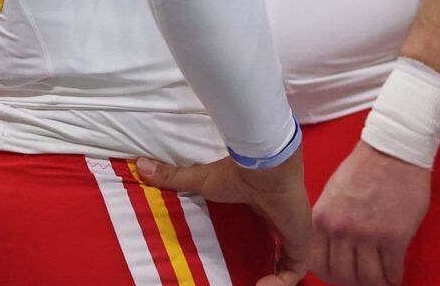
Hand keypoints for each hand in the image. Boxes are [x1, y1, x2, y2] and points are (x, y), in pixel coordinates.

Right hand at [136, 151, 310, 285]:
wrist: (265, 167)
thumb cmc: (237, 173)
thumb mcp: (200, 182)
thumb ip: (173, 178)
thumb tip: (139, 165)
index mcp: (261, 210)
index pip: (263, 235)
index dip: (254, 251)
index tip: (238, 263)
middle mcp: (279, 223)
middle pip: (276, 253)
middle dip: (265, 269)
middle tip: (246, 279)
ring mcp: (292, 234)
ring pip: (288, 267)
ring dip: (275, 281)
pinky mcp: (300, 244)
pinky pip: (295, 272)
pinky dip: (281, 284)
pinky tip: (261, 285)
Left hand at [310, 140, 429, 285]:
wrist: (393, 150)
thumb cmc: (364, 168)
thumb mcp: (332, 193)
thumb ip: (329, 222)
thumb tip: (331, 249)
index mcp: (323, 218)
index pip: (317, 264)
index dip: (329, 275)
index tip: (340, 276)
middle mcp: (341, 230)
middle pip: (342, 276)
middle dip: (353, 283)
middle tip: (363, 281)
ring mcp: (368, 235)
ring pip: (367, 279)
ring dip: (375, 284)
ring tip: (381, 281)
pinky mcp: (394, 238)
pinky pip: (391, 272)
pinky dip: (393, 279)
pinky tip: (394, 276)